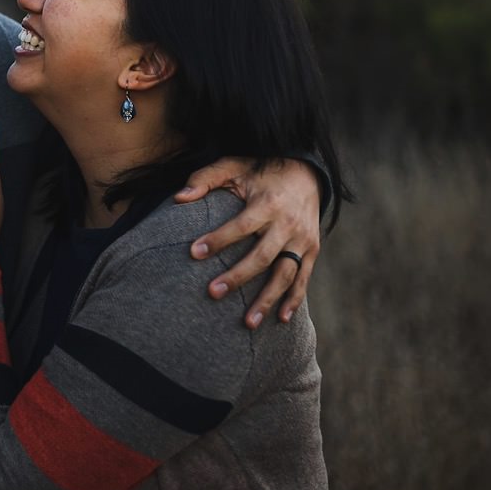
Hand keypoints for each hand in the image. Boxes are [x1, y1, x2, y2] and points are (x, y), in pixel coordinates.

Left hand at [175, 157, 320, 328]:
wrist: (306, 172)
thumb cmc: (261, 171)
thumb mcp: (233, 166)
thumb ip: (205, 178)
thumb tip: (178, 197)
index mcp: (267, 203)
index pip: (240, 226)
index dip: (218, 239)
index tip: (194, 253)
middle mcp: (288, 223)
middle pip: (262, 255)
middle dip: (238, 276)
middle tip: (212, 293)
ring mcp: (302, 239)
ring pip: (285, 274)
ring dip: (267, 299)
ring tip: (248, 323)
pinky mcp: (312, 249)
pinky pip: (303, 278)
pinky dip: (294, 299)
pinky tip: (280, 319)